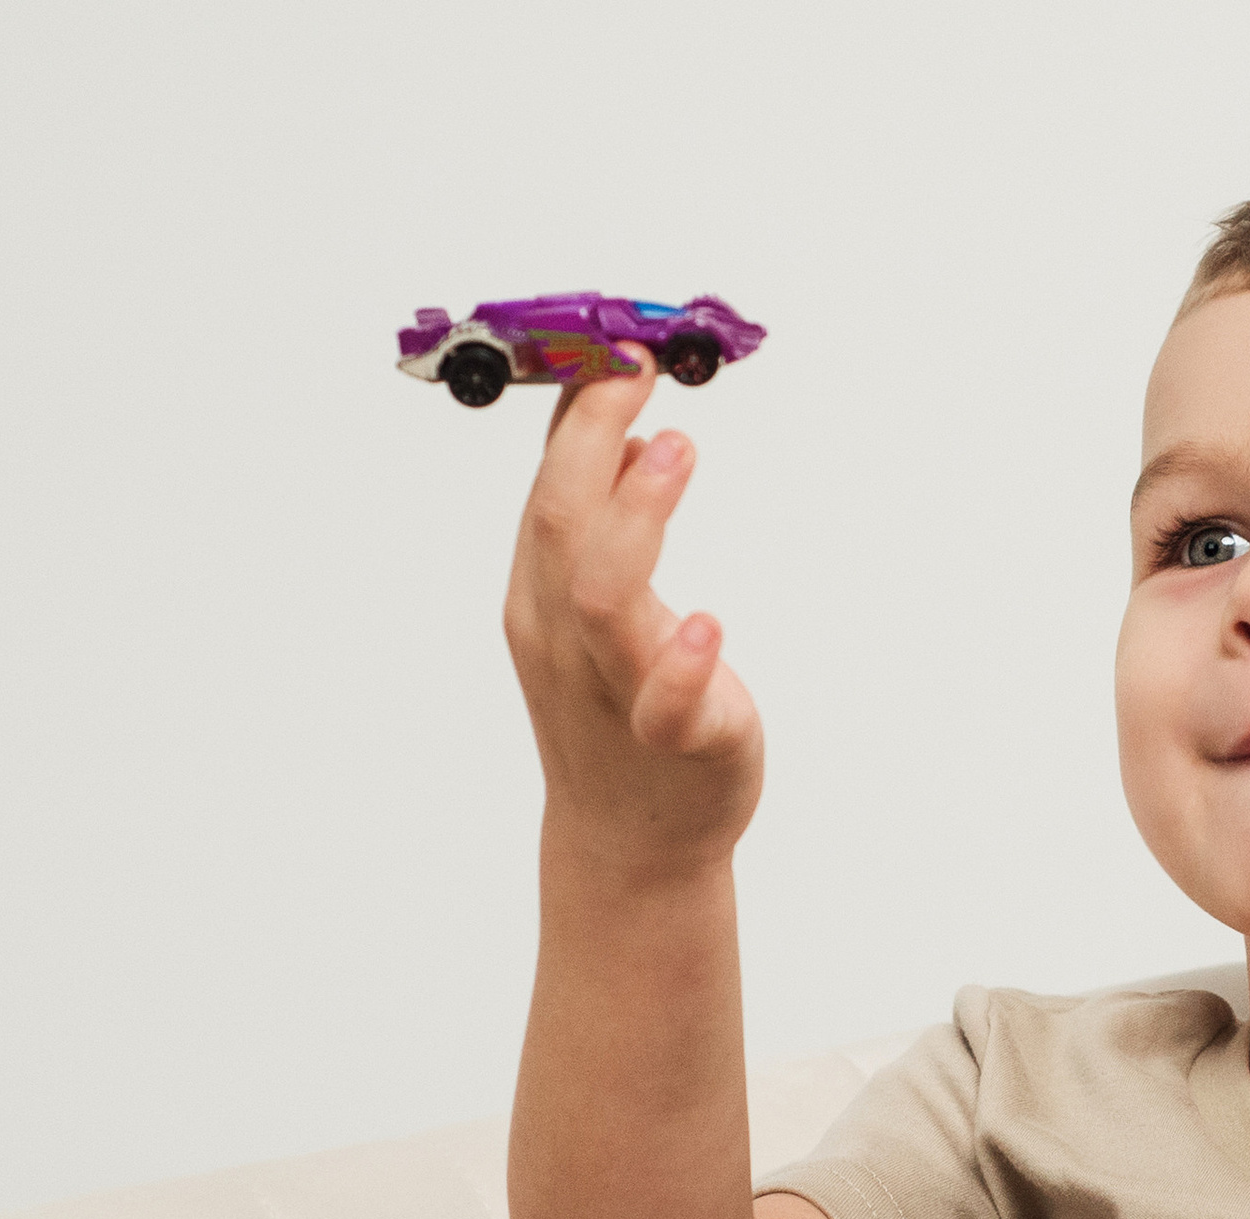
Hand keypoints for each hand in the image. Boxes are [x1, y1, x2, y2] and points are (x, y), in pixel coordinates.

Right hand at [502, 347, 763, 884]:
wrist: (632, 842)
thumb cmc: (618, 711)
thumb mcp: (589, 602)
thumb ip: (594, 510)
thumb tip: (609, 408)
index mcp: (540, 597)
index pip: (545, 487)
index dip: (576, 410)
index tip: (614, 345)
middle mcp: (565, 639)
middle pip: (560, 523)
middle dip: (597, 440)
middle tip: (642, 373)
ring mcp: (615, 691)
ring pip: (603, 596)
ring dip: (637, 515)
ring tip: (677, 450)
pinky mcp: (675, 742)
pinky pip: (667, 703)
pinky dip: (684, 661)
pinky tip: (709, 625)